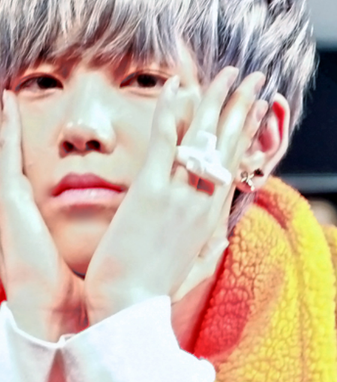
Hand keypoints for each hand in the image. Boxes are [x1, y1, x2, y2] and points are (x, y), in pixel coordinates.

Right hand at [0, 74, 83, 340]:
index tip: (10, 114)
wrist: (50, 320)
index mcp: (11, 224)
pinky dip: (5, 128)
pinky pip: (3, 157)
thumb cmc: (63, 296)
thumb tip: (104, 221)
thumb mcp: (65, 254)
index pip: (4, 172)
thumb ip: (72, 234)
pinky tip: (7, 103)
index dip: (4, 141)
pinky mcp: (7, 207)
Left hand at [84, 65, 267, 322]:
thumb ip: (210, 251)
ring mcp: (179, 196)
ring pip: (204, 136)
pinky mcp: (150, 193)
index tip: (254, 108)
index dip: (247, 132)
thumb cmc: (152, 293)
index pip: (235, 164)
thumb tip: (222, 242)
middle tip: (252, 76)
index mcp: (212, 219)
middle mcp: (203, 203)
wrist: (127, 309)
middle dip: (243, 106)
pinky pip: (164, 141)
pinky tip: (177, 87)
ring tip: (226, 72)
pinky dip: (171, 111)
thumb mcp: (193, 271)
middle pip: (230, 144)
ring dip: (216, 99)